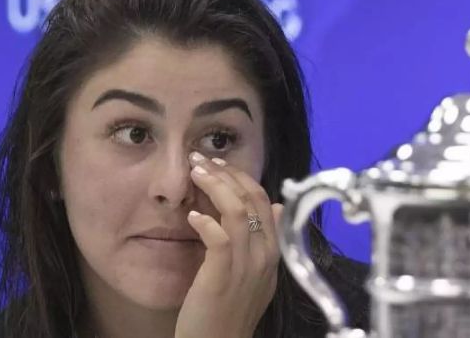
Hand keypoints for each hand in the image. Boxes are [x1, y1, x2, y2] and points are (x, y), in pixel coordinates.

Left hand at [175, 152, 283, 337]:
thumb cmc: (230, 311)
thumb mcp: (255, 273)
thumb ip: (265, 240)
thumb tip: (277, 207)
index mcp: (273, 252)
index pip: (265, 201)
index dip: (242, 177)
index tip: (217, 163)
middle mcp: (265, 256)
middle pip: (253, 200)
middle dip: (226, 173)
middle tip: (200, 158)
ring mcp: (245, 267)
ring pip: (238, 211)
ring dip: (215, 186)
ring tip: (195, 172)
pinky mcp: (222, 277)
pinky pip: (220, 239)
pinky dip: (206, 222)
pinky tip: (192, 216)